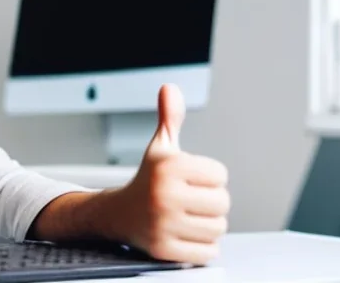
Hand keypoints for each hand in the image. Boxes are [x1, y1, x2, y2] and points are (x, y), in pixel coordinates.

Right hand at [110, 84, 229, 264]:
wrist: (117, 214)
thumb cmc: (147, 179)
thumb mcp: (159, 147)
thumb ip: (170, 118)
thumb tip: (169, 88)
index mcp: (168, 166)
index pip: (220, 174)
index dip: (208, 177)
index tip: (190, 179)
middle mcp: (164, 194)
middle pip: (223, 203)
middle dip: (210, 203)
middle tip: (189, 200)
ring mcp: (163, 224)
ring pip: (217, 229)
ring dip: (206, 225)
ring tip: (186, 217)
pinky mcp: (165, 250)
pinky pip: (207, 253)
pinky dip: (201, 247)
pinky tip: (183, 234)